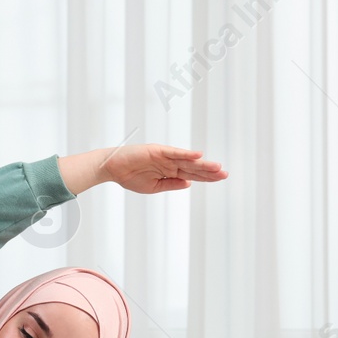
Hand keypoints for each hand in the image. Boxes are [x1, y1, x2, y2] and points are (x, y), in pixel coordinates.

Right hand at [99, 143, 226, 193]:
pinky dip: (186, 153)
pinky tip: (198, 155)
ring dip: (202, 163)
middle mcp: (170, 163)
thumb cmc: (129, 177)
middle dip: (209, 171)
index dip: (206, 177)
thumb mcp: (154, 187)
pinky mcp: (157, 151)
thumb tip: (189, 184)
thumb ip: (171, 184)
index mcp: (169, 172)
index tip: (220, 179)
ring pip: (187, 160)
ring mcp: (164, 156)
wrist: (112, 168)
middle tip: (225, 174)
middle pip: (193, 168)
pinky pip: (174, 152)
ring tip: (217, 167)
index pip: (192, 174)